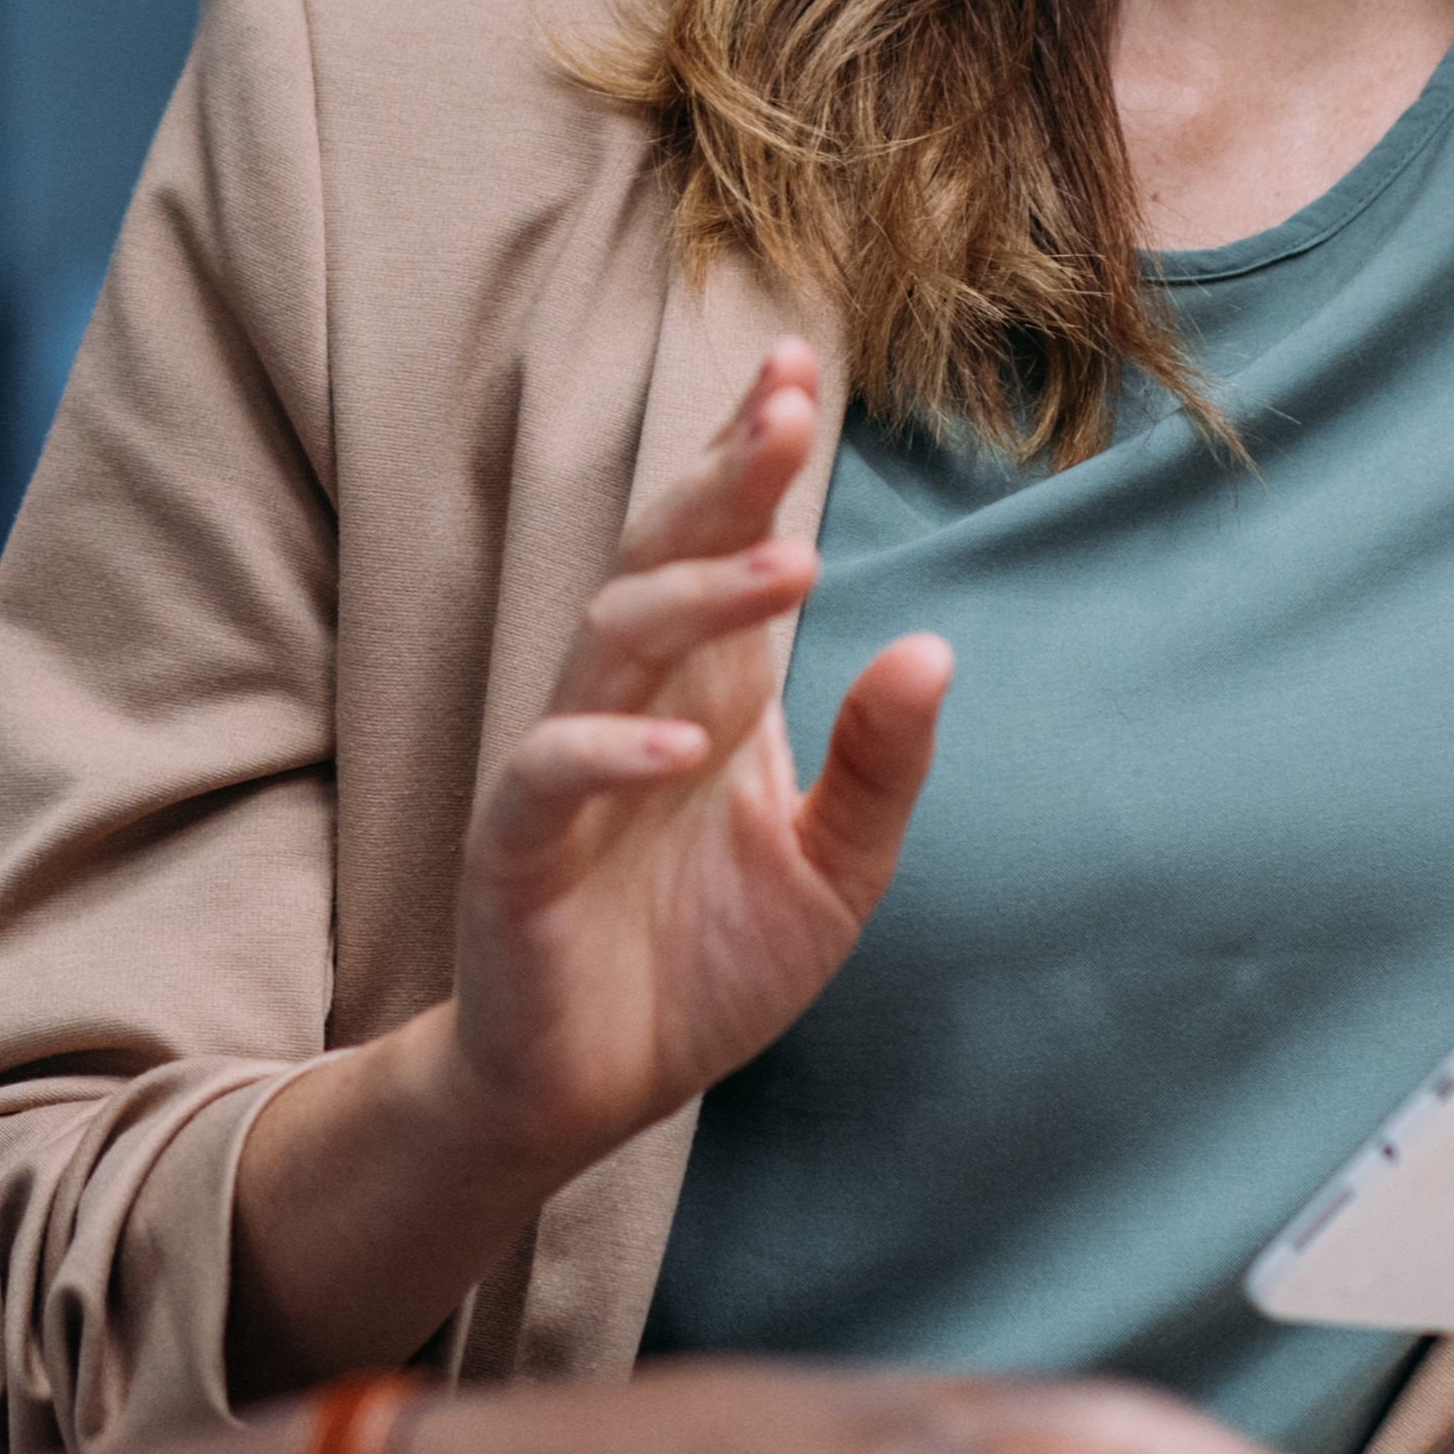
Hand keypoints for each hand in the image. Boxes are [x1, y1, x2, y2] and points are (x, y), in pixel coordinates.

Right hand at [417, 343, 945, 1176]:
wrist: (589, 1088)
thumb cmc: (703, 965)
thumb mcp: (832, 872)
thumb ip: (881, 766)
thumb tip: (936, 647)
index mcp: (710, 692)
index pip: (724, 545)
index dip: (750, 457)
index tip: (799, 366)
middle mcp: (636, 704)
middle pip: (664, 558)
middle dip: (722, 479)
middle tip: (787, 410)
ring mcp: (567, 767)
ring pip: (612, 640)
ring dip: (697, 597)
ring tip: (791, 567)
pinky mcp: (518, 845)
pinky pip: (550, 774)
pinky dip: (611, 754)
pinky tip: (682, 748)